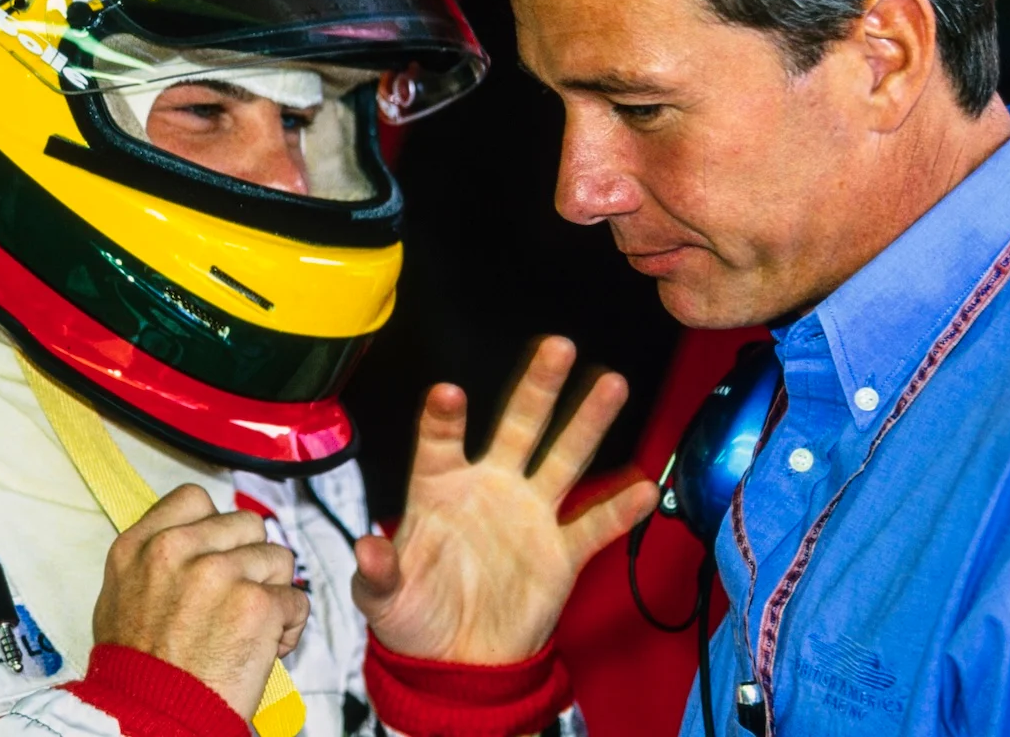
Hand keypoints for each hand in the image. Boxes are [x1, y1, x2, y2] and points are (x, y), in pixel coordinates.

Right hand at [92, 484, 309, 718]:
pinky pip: (296, 599)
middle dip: (251, 561)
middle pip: (247, 524)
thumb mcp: (119, 597)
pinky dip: (288, 626)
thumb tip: (191, 537)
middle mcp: (178, 549)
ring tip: (249, 628)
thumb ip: (154, 558)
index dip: (216, 526)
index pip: (195, 498)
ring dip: (273, 593)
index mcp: (140, 545)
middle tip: (236, 600)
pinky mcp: (256, 604)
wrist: (149, 718)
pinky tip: (264, 648)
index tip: (219, 553)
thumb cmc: (138, 669)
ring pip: (279, 559)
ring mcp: (219, 573)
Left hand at [352, 336, 658, 663]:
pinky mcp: (559, 552)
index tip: (447, 394)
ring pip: (563, 458)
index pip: (440, 442)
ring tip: (611, 385)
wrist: (459, 662)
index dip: (444, 418)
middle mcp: (490, 488)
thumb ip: (379, 574)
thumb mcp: (384, 599)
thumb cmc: (415, 617)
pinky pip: (594, 525)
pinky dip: (619, 509)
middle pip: (518, 426)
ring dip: (588, 422)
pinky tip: (641, 487)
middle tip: (558, 347)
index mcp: (440, 489)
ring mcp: (529, 515)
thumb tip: (367, 551)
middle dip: (539, 386)